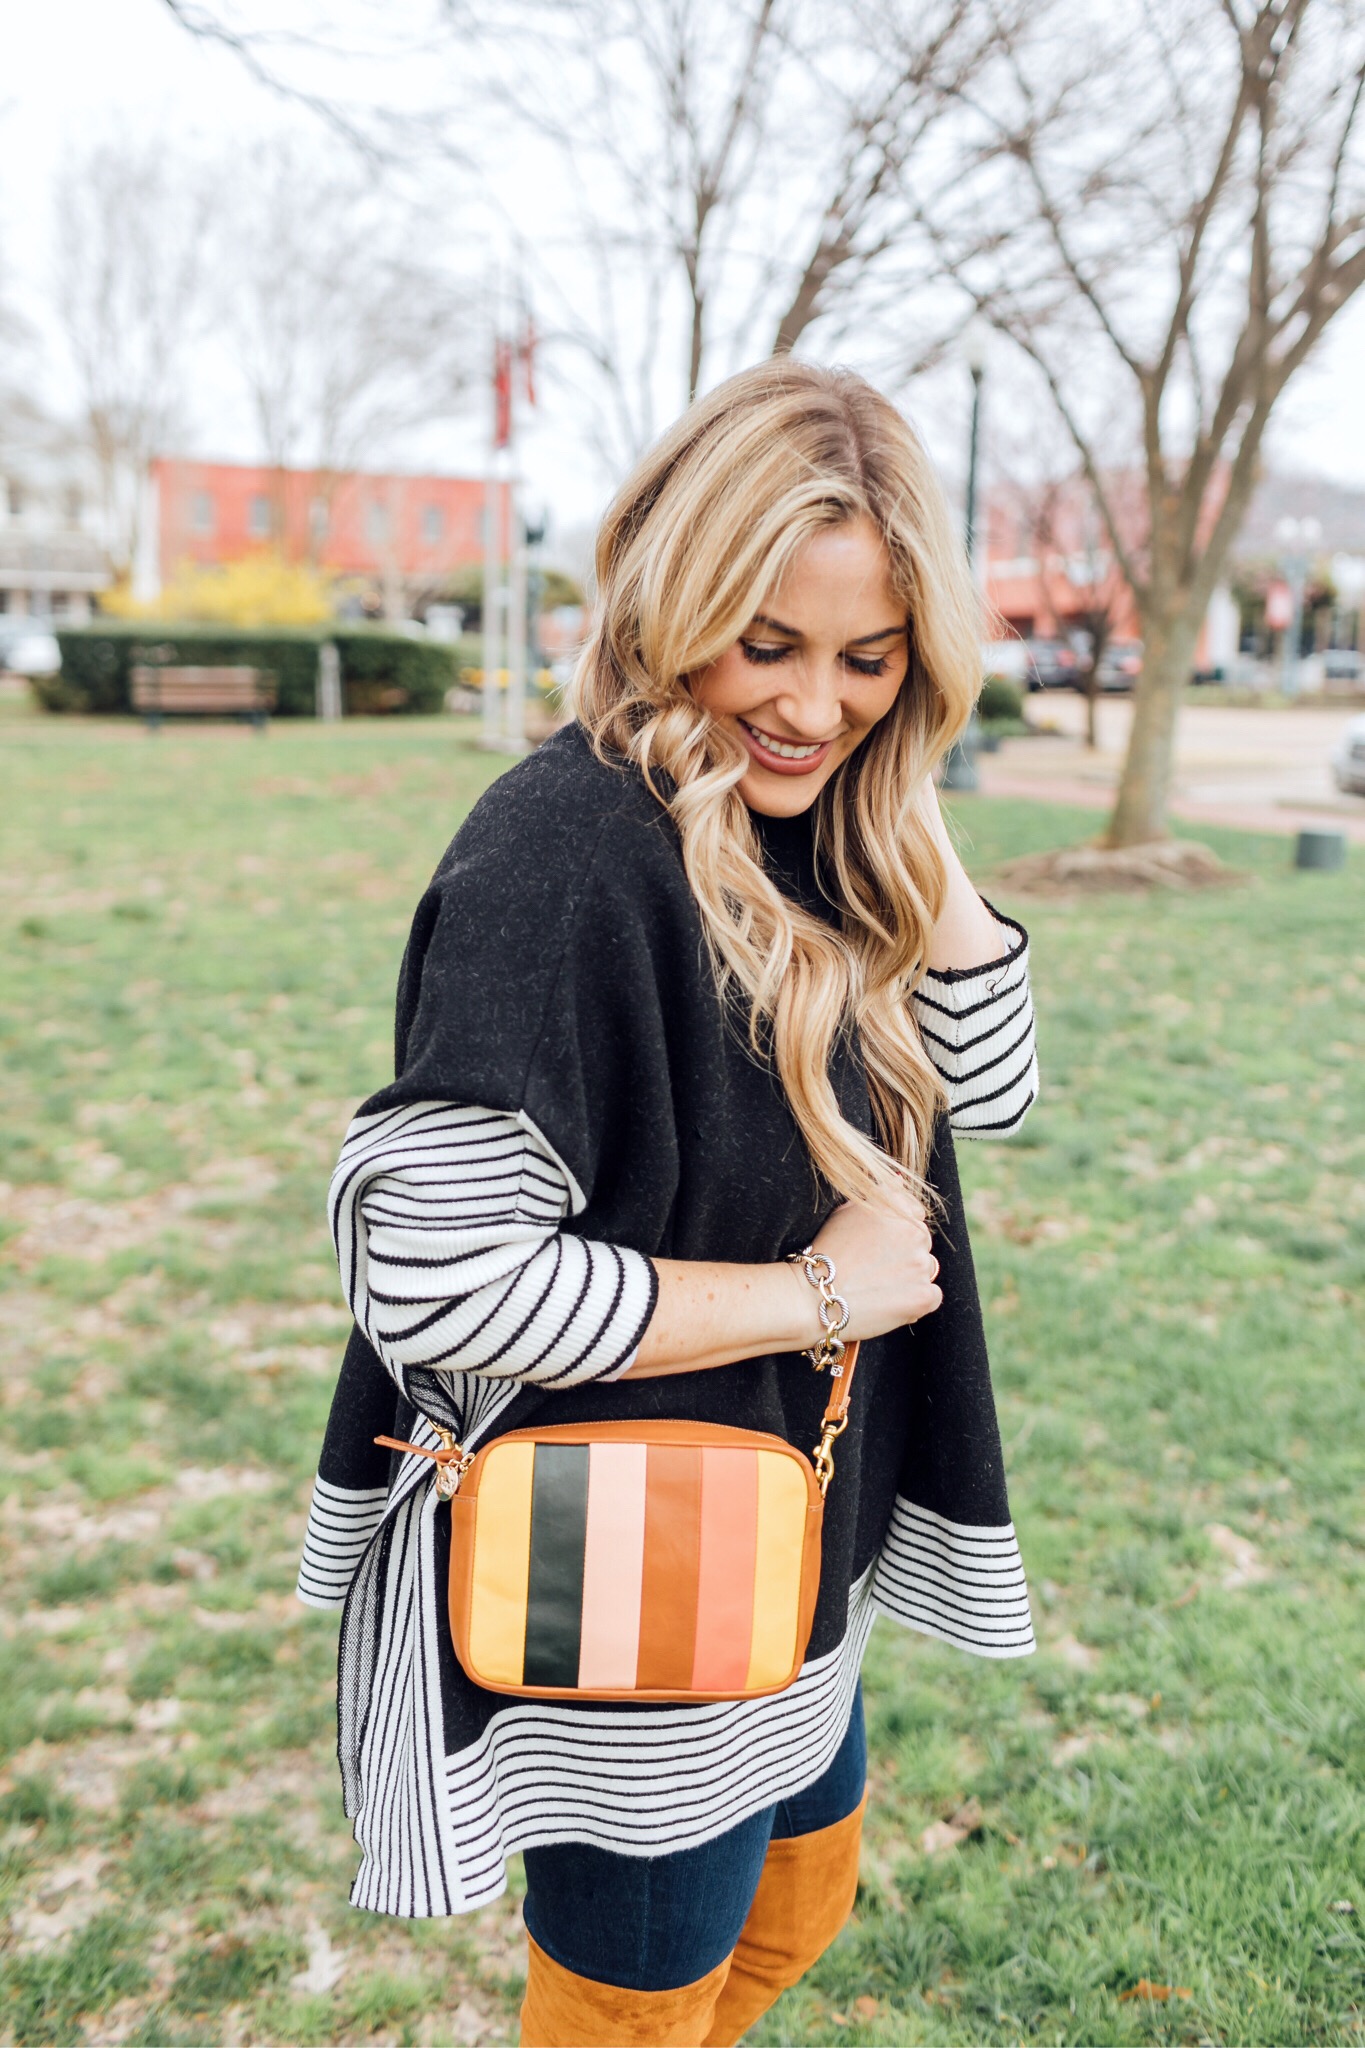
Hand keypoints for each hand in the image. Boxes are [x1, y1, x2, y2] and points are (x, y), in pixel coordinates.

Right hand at [806, 1195, 941, 1339]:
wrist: (813, 1297)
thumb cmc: (826, 1253)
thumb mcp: (847, 1211)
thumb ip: (880, 1194)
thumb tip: (901, 1180)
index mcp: (897, 1207)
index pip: (915, 1213)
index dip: (895, 1232)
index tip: (877, 1246)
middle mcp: (914, 1231)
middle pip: (921, 1241)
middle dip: (903, 1253)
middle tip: (871, 1268)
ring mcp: (921, 1265)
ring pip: (925, 1269)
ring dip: (909, 1277)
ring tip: (876, 1287)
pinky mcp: (923, 1296)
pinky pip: (931, 1296)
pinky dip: (914, 1302)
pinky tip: (887, 1302)